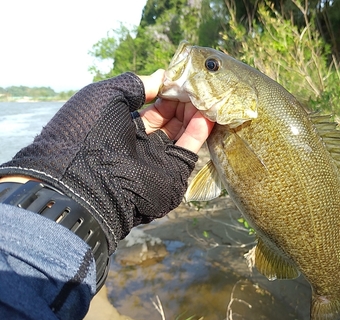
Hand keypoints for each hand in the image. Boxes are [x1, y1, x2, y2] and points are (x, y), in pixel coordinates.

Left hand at [0, 72, 213, 252]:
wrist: (88, 180)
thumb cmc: (90, 131)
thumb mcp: (106, 95)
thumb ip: (135, 84)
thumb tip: (162, 77)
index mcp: (120, 127)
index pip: (152, 107)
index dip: (167, 92)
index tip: (181, 78)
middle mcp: (140, 143)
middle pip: (170, 119)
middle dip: (184, 100)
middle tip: (198, 84)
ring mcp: (157, 159)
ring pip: (182, 132)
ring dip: (195, 112)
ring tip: (206, 94)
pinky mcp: (172, 172)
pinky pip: (189, 148)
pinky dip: (199, 131)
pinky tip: (207, 113)